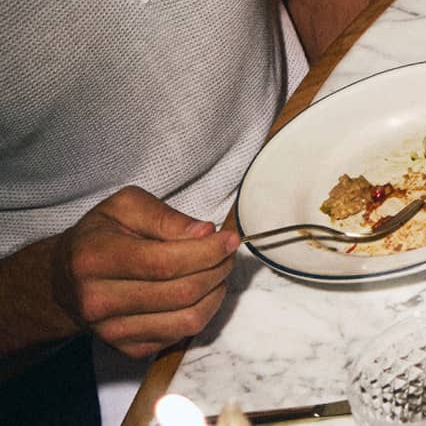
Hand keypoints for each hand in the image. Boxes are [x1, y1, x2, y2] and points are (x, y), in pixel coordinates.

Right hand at [51, 187, 238, 358]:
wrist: (65, 279)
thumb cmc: (100, 236)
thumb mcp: (125, 207)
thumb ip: (166, 217)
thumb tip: (205, 233)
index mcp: (95, 259)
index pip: (166, 263)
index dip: (208, 252)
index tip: (229, 239)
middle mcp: (99, 301)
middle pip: (182, 293)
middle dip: (218, 270)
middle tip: (227, 253)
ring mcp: (112, 330)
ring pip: (188, 320)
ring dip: (216, 293)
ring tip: (217, 270)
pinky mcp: (128, 349)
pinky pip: (182, 335)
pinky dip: (202, 311)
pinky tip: (199, 291)